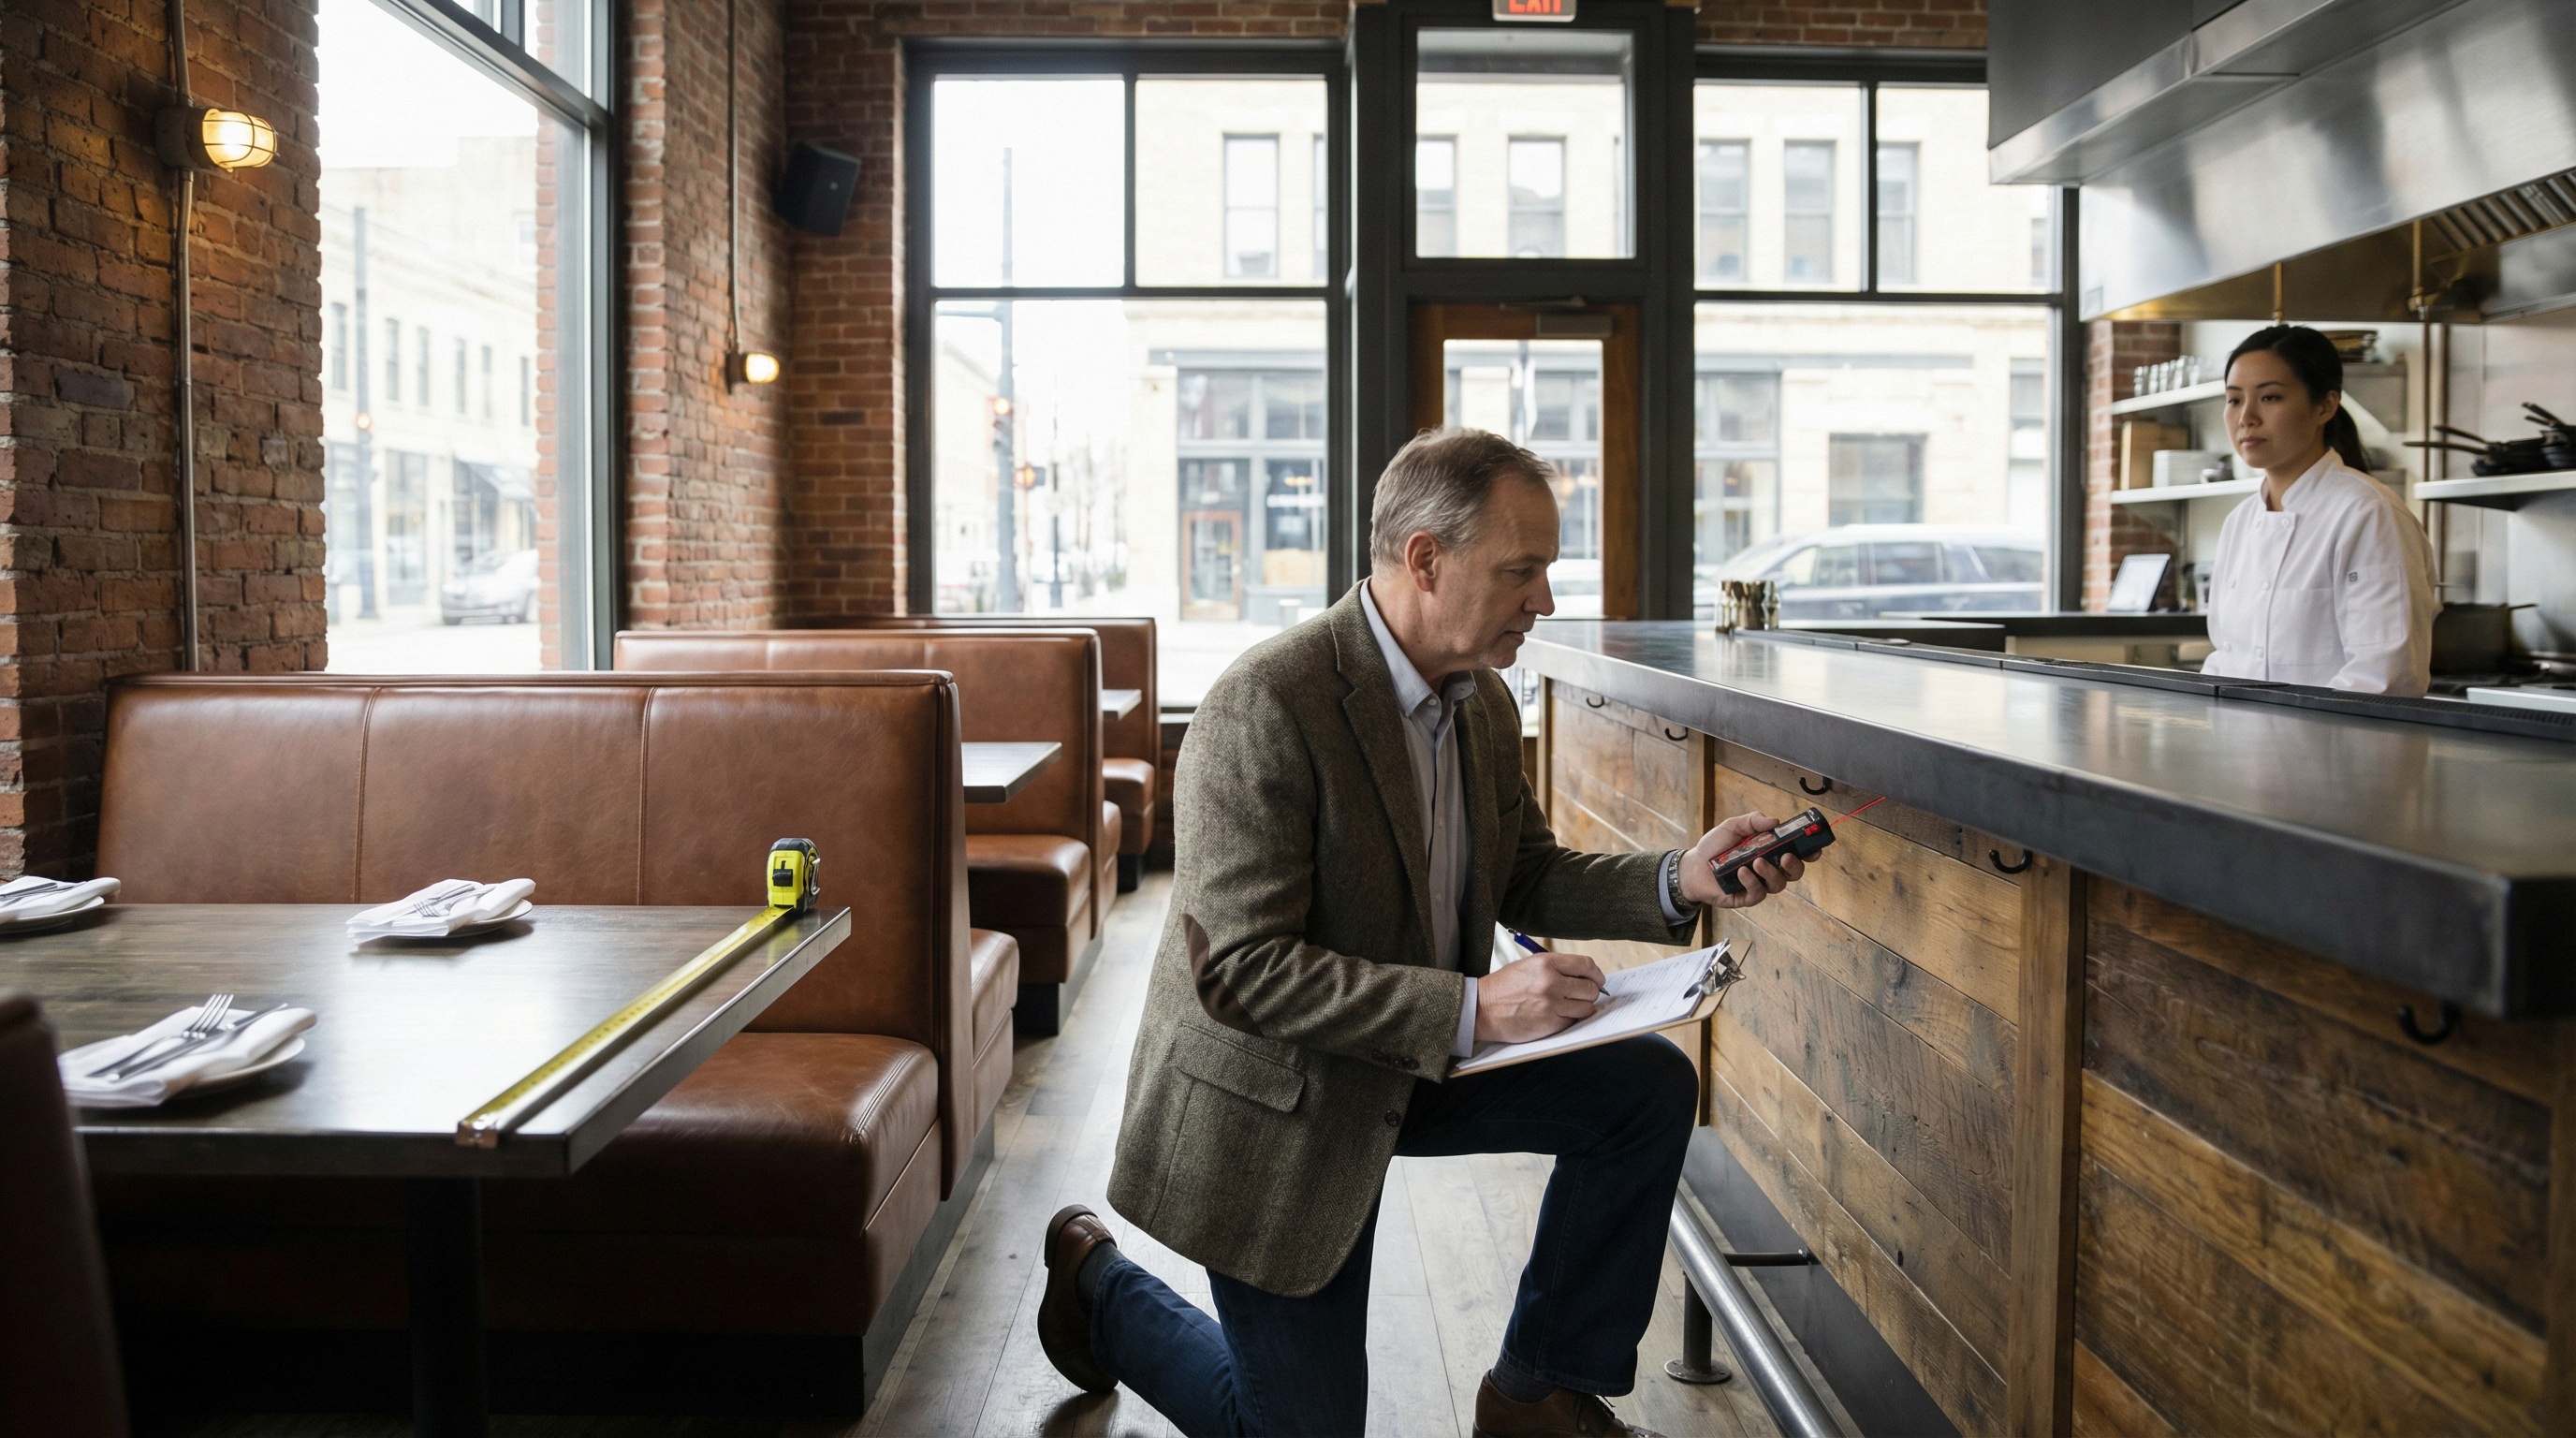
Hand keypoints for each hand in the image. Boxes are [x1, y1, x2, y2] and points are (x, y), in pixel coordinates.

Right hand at [1475, 950, 1605, 1043]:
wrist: (1482, 1009)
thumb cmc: (1504, 987)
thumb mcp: (1529, 966)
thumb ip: (1556, 968)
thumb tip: (1584, 977)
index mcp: (1546, 963)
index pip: (1586, 965)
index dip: (1596, 975)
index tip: (1597, 980)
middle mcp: (1551, 982)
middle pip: (1590, 988)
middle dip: (1590, 993)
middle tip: (1581, 996)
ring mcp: (1551, 1004)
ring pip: (1586, 1007)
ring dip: (1581, 1008)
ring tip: (1568, 1007)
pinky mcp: (1550, 1023)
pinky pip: (1573, 1021)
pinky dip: (1569, 1020)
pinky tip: (1556, 1016)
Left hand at [1678, 811, 1807, 909]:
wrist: (1693, 866)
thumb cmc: (1715, 846)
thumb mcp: (1733, 826)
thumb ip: (1753, 821)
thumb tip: (1775, 821)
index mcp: (1770, 851)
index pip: (1797, 853)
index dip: (1810, 851)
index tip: (1814, 848)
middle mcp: (1769, 869)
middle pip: (1794, 872)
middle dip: (1795, 865)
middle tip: (1785, 856)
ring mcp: (1759, 884)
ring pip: (1778, 884)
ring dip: (1770, 873)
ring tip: (1756, 861)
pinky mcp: (1747, 897)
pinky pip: (1758, 893)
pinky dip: (1752, 882)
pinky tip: (1741, 872)